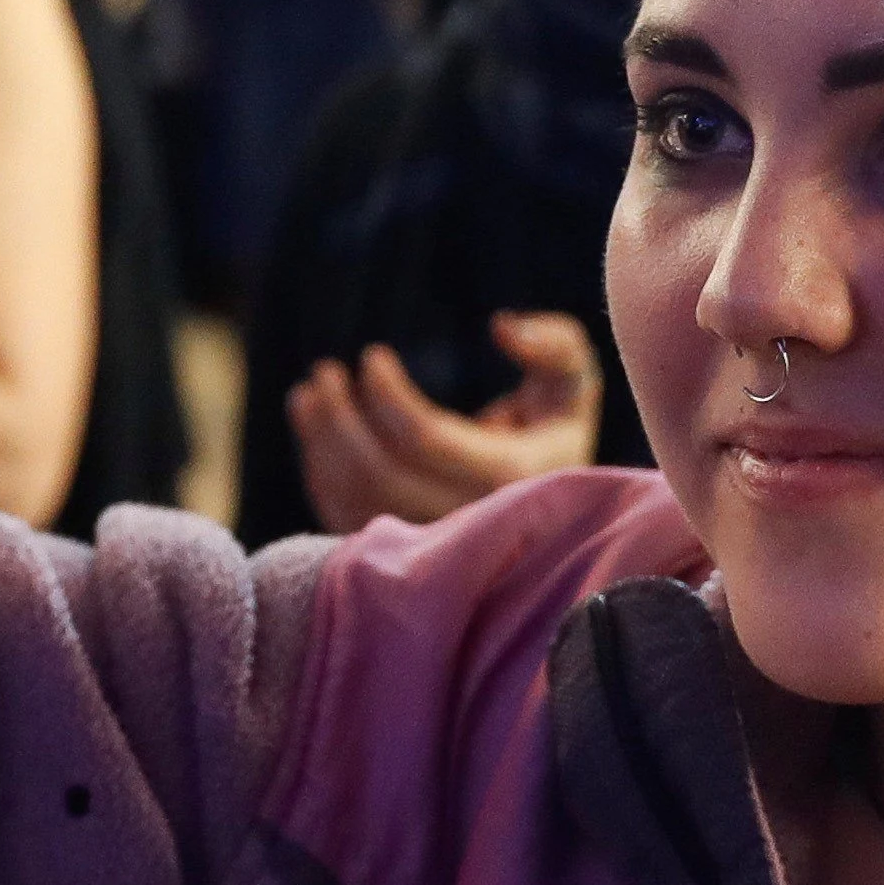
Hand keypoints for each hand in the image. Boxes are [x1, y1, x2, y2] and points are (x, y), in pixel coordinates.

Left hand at [288, 314, 604, 533]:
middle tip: (324, 371)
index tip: (371, 356)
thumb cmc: (555, 430)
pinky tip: (314, 426)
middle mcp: (469, 523)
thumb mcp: (573, 384)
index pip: (427, 439)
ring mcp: (432, 547)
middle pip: (379, 476)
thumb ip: (556, 345)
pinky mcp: (404, 556)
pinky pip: (345, 517)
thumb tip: (501, 328)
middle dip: (340, 417)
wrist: (550, 509)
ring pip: (354, 500)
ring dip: (321, 441)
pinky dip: (321, 471)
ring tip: (310, 392)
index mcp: (510, 478)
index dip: (389, 394)